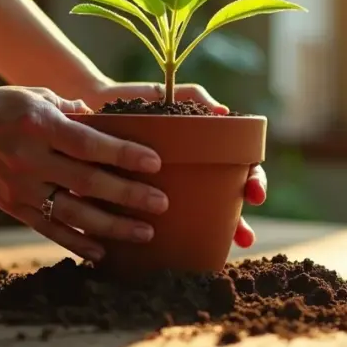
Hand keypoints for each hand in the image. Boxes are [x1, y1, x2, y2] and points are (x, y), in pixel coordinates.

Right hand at [0, 82, 170, 261]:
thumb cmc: (6, 105)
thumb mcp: (40, 97)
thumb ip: (74, 112)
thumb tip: (108, 127)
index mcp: (41, 125)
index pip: (90, 144)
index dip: (124, 155)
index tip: (155, 163)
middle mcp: (30, 159)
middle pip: (88, 183)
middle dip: (128, 195)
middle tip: (161, 203)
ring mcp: (20, 186)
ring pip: (73, 212)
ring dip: (112, 226)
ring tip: (144, 232)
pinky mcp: (12, 206)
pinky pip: (49, 229)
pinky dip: (77, 242)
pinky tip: (102, 251)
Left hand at [82, 81, 267, 248]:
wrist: (91, 107)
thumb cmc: (135, 99)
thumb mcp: (166, 95)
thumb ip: (195, 97)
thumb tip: (224, 112)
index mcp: (205, 149)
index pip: (241, 168)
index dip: (254, 181)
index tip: (255, 194)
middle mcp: (191, 173)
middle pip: (226, 201)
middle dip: (240, 222)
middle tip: (245, 237)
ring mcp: (168, 189)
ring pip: (199, 218)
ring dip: (215, 236)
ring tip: (223, 248)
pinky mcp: (140, 201)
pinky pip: (161, 224)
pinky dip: (171, 239)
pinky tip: (176, 250)